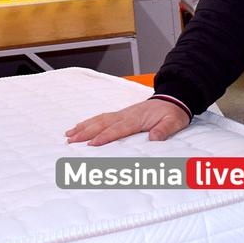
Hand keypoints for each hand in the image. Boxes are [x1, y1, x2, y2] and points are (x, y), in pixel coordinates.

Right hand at [66, 98, 189, 145]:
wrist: (173, 98)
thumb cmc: (172, 113)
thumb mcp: (173, 122)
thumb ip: (164, 130)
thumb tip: (154, 139)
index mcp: (137, 118)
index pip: (118, 129)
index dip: (105, 136)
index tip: (92, 144)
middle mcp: (126, 115)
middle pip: (103, 123)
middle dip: (86, 132)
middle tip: (71, 141)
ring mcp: (122, 113)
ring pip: (99, 119)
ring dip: (84, 127)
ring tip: (69, 135)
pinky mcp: (121, 114)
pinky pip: (102, 117)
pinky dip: (89, 122)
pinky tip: (80, 126)